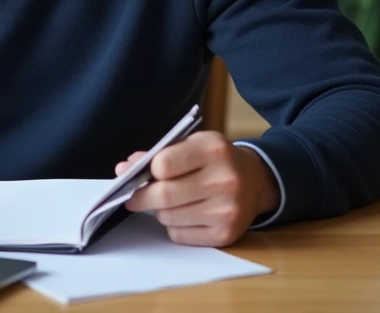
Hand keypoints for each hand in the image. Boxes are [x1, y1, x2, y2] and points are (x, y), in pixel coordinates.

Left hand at [116, 131, 279, 246]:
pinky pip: (179, 235)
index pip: (164, 164)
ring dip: (160, 211)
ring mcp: (227, 210)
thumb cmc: (215, 159)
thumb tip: (123, 169)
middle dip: (141, 197)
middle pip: (164, 195)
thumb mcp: (192, 144)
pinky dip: (174, 226)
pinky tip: (186, 214)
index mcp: (214, 150)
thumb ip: (158, 154)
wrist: (256, 181)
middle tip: (132, 197)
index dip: (147, 171)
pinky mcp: (225, 235)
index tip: (139, 175)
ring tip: (171, 201)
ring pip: (168, 217)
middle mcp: (224, 180)